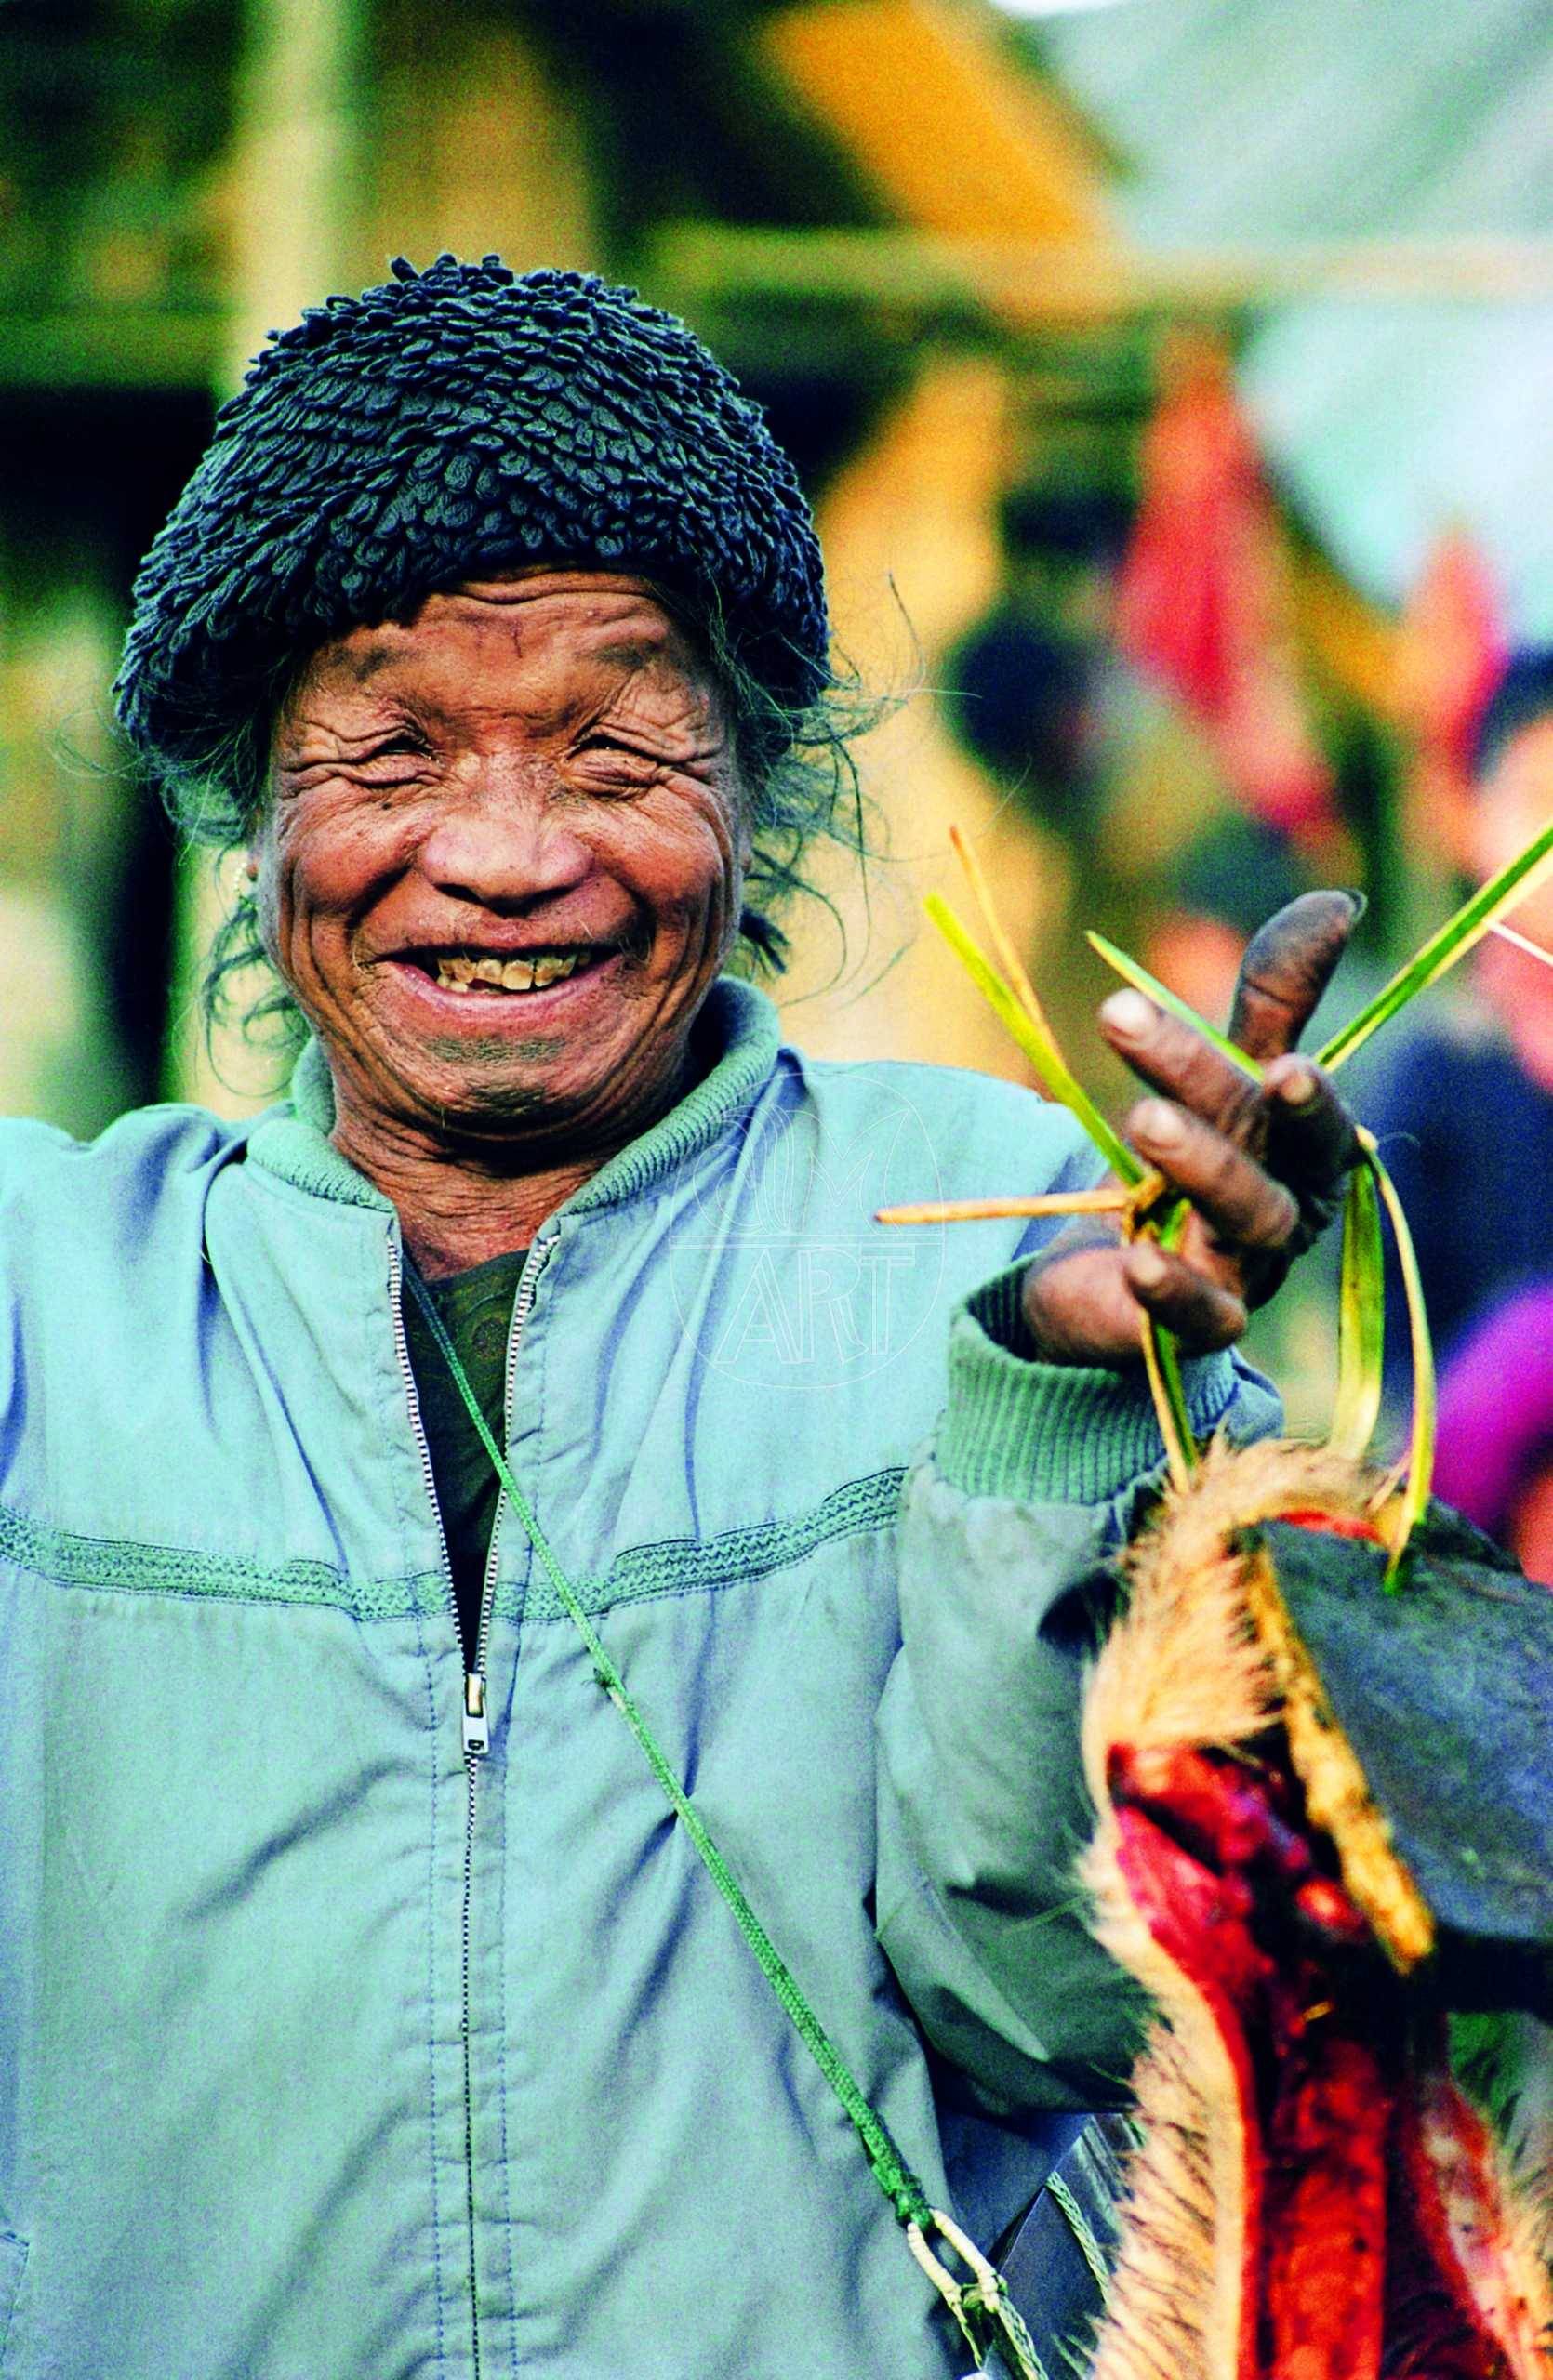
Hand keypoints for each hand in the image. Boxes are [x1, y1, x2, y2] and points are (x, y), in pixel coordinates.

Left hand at [1022, 891, 1361, 1367]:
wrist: (1106, 1279)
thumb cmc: (1182, 1164)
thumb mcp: (1220, 1076)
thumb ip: (1272, 1002)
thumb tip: (1341, 902)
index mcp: (1303, 1147)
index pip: (1304, 1105)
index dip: (1304, 1088)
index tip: (1280, 1059)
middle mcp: (1289, 1208)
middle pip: (1270, 1151)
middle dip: (1215, 1090)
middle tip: (1128, 1023)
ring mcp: (1247, 1271)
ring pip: (1247, 1219)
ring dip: (1201, 1167)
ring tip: (1142, 1119)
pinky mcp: (1198, 1329)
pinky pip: (1204, 1318)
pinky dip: (1176, 1292)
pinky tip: (1137, 1260)